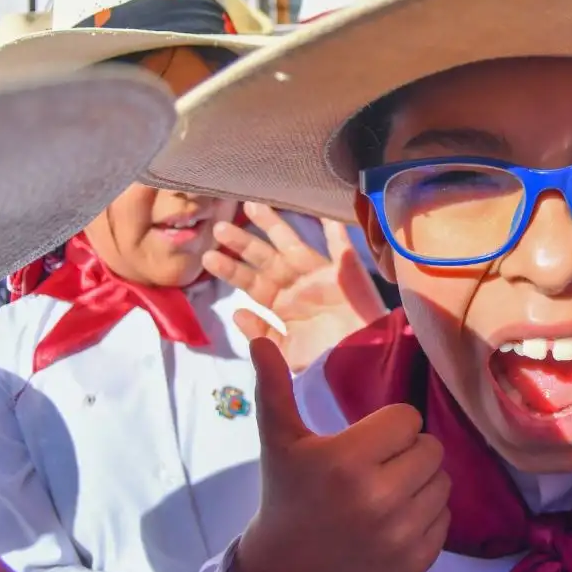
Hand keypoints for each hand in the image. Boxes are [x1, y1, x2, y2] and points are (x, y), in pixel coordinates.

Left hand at [205, 202, 388, 372]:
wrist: (363, 366)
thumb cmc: (325, 363)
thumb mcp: (285, 354)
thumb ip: (261, 335)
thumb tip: (237, 312)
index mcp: (282, 304)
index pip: (251, 283)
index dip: (231, 270)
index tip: (208, 258)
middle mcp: (297, 286)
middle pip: (265, 259)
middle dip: (244, 243)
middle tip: (219, 227)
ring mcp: (320, 276)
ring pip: (292, 245)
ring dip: (274, 226)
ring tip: (251, 206)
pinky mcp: (345, 272)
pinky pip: (339, 246)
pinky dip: (333, 230)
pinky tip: (322, 212)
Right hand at [226, 339, 450, 571]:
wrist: (288, 569)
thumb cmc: (287, 492)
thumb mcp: (279, 440)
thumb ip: (275, 388)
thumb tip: (258, 338)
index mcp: (347, 462)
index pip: (408, 419)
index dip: (388, 426)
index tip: (364, 442)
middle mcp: (379, 500)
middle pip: (432, 448)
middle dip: (408, 451)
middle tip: (377, 465)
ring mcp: (400, 536)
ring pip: (443, 482)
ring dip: (420, 481)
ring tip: (386, 490)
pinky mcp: (417, 562)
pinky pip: (446, 518)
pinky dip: (426, 515)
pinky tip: (393, 520)